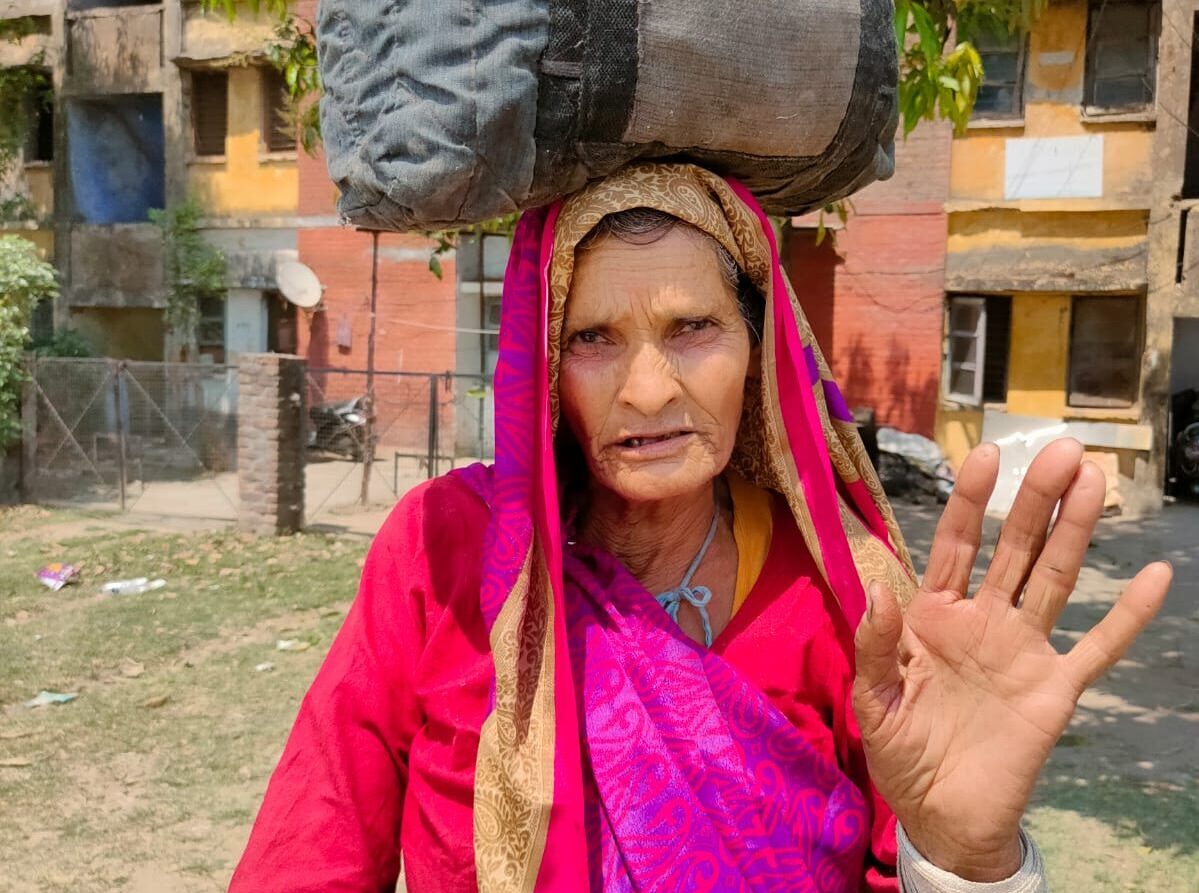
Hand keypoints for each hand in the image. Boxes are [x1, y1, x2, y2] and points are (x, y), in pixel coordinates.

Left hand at [853, 439, 1170, 880]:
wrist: (943, 817)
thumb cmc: (901, 753)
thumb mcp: (875, 700)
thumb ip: (877, 645)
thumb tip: (878, 588)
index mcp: (934, 616)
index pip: (954, 545)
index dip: (969, 501)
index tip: (986, 455)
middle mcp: (983, 620)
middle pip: (1014, 548)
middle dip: (1034, 499)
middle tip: (1060, 449)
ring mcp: (1023, 650)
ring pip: (1054, 579)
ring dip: (1074, 532)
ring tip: (1092, 481)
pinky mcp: (1055, 689)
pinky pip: (1098, 648)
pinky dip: (1127, 616)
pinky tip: (1155, 576)